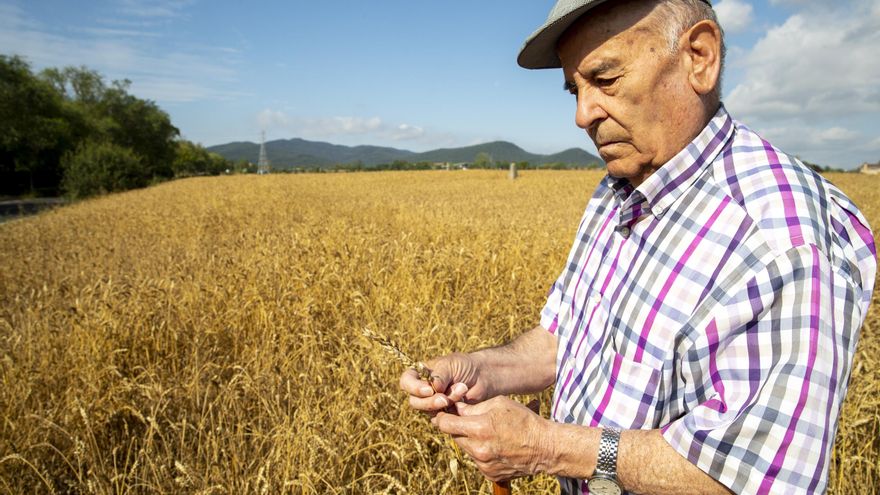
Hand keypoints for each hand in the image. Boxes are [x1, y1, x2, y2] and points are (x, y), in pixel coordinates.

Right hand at [399, 352, 490, 412]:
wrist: (483, 376)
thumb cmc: (464, 365)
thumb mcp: (450, 364)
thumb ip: (439, 375)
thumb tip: (432, 388)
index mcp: (419, 375)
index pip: (406, 382)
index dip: (414, 388)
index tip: (429, 389)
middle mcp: (422, 390)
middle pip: (415, 402)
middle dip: (430, 402)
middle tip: (445, 399)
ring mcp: (432, 404)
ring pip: (428, 412)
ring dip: (446, 403)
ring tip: (462, 389)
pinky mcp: (444, 415)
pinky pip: (442, 419)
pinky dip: (453, 411)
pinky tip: (464, 401)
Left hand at [431, 396, 550, 481]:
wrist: (544, 448)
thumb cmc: (523, 421)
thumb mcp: (499, 404)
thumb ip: (474, 407)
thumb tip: (456, 409)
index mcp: (479, 429)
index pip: (445, 424)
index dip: (441, 417)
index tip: (443, 412)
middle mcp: (478, 449)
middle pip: (454, 437)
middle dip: (458, 427)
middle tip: (469, 420)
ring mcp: (483, 464)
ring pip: (465, 448)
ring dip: (470, 439)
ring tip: (488, 432)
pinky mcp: (489, 474)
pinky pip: (477, 460)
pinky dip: (481, 452)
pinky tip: (496, 445)